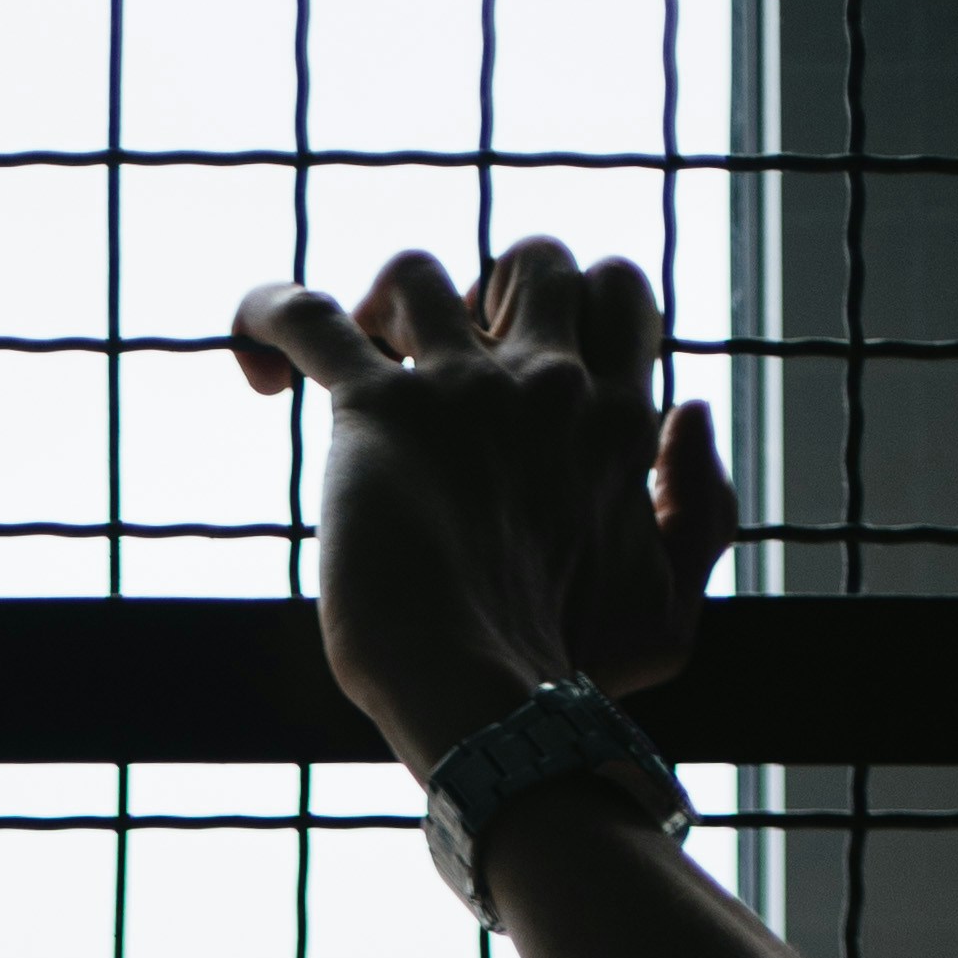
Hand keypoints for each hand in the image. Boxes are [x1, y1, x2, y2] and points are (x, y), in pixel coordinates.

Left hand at [230, 239, 734, 780]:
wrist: (486, 701)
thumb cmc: (575, 674)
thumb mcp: (674, 611)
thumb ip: (702, 515)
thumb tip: (689, 412)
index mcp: (619, 419)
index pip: (618, 296)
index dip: (580, 306)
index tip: (541, 366)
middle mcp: (545, 383)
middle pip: (534, 256)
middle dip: (495, 286)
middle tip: (460, 362)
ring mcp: (459, 389)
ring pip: (419, 273)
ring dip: (388, 303)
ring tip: (367, 359)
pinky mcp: (376, 413)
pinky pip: (309, 318)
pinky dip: (271, 316)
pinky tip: (255, 349)